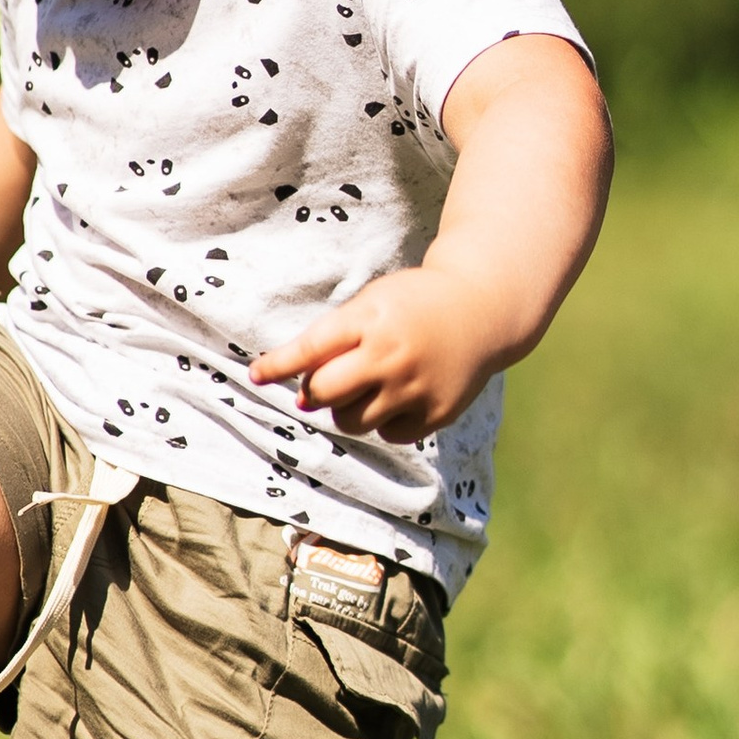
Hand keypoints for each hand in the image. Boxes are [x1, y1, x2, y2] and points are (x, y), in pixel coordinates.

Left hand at [251, 267, 504, 442]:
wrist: (482, 310)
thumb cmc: (412, 306)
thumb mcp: (372, 303)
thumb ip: (335, 341)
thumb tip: (301, 398)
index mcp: (371, 320)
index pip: (311, 349)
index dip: (279, 365)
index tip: (256, 375)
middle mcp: (392, 355)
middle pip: (324, 393)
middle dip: (315, 392)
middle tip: (326, 384)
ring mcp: (415, 387)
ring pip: (352, 422)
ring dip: (347, 410)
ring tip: (368, 387)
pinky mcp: (436, 413)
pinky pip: (388, 434)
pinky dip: (385, 421)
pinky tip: (401, 395)